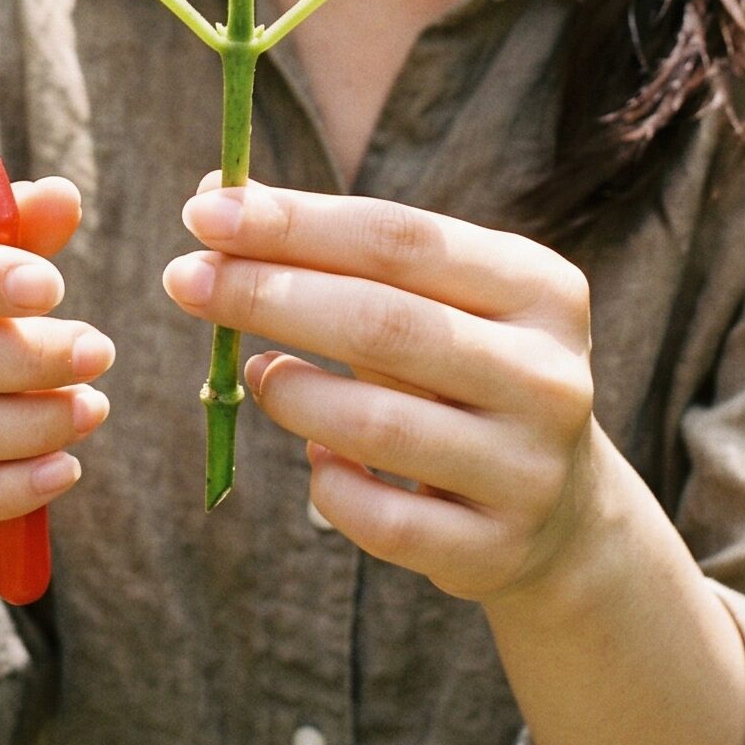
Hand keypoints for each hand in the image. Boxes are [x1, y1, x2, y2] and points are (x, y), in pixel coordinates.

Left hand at [162, 173, 600, 606]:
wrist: (562, 511)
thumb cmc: (463, 372)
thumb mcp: (429, 301)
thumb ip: (332, 249)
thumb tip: (216, 194)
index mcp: (540, 288)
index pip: (400, 239)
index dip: (295, 222)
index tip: (203, 208)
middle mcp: (549, 376)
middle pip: (383, 322)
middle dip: (267, 294)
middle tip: (182, 277)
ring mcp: (528, 470)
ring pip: (377, 424)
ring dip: (290, 393)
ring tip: (255, 373)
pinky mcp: (496, 550)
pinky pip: (381, 521)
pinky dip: (328, 483)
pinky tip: (315, 455)